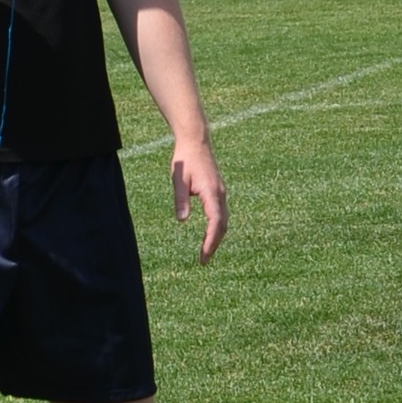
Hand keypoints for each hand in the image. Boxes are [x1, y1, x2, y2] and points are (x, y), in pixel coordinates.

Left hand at [171, 130, 226, 262]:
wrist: (196, 141)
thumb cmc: (185, 159)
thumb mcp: (178, 179)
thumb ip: (181, 199)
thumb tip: (182, 220)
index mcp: (211, 192)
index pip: (215, 221)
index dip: (211, 240)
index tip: (204, 254)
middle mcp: (220, 194)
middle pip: (222, 225)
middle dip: (214, 244)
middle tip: (203, 261)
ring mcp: (221, 193)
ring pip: (223, 220)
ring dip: (216, 237)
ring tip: (205, 252)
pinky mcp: (218, 192)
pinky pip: (221, 214)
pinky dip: (217, 227)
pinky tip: (209, 235)